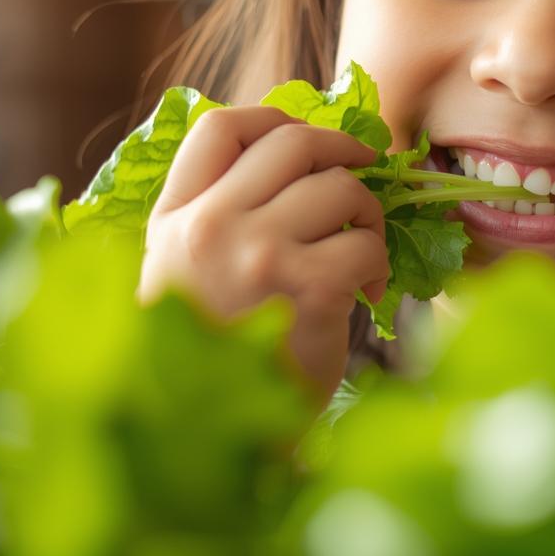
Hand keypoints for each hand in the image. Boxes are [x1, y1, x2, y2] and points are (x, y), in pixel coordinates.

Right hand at [138, 106, 389, 402]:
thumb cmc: (215, 353)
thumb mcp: (190, 272)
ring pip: (340, 187)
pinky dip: (380, 264)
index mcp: (174, 218)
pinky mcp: (305, 288)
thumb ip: (224, 214)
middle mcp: (209, 226)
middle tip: (364, 173)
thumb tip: (307, 156)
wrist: (213, 436)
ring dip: (368, 214)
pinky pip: (365, 244)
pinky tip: (367, 293)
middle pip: (292, 142)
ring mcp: (256, 253)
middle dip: (342, 152)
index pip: (219, 127)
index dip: (275, 119)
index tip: (309, 141)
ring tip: (364, 252)